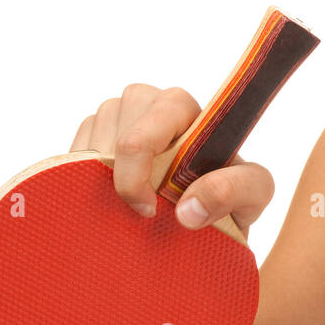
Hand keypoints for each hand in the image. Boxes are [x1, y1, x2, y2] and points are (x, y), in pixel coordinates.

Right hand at [70, 83, 273, 237]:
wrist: (208, 221)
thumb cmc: (234, 199)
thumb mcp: (253, 196)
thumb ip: (233, 191)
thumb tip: (188, 208)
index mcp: (187, 109)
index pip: (151, 117)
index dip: (137, 165)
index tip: (146, 209)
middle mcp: (151, 104)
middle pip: (113, 115)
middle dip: (116, 167)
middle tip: (132, 210)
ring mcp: (119, 118)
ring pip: (90, 133)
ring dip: (99, 173)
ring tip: (123, 205)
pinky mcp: (94, 138)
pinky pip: (71, 150)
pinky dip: (80, 176)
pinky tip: (103, 198)